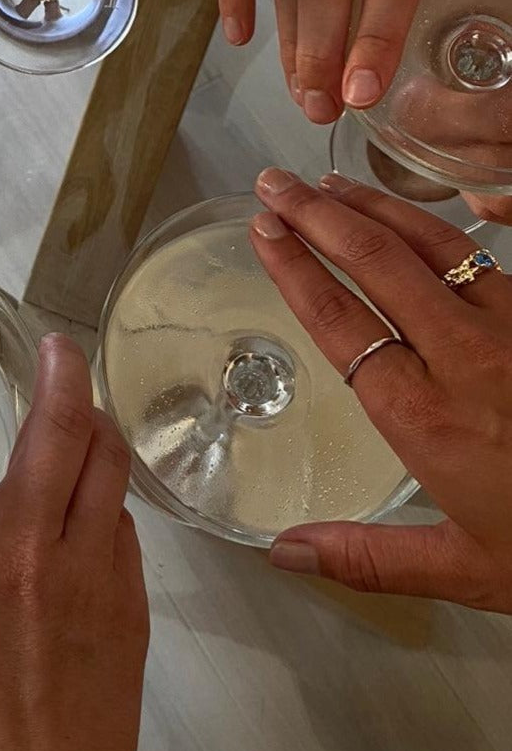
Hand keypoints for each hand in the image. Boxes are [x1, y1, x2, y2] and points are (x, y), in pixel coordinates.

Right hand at [0, 273, 175, 750]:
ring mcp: (88, 579)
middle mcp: (24, 550)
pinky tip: (105, 491)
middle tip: (51, 336)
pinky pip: (128, 526)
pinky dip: (116, 490)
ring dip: (96, 417)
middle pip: (57, 424)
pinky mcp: (129, 615)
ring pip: (107, 466)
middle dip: (57, 367)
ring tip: (83, 392)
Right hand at [250, 168, 511, 611]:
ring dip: (374, 206)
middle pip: (377, 263)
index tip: (263, 232)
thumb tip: (284, 554)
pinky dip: (432, 225)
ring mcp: (511, 329)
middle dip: (318, 215)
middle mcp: (464, 358)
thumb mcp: (463, 568)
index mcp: (425, 417)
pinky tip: (412, 217)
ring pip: (431, 245)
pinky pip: (480, 256)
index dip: (296, 270)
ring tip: (329, 182)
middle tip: (275, 183)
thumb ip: (368, 557)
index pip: (341, 322)